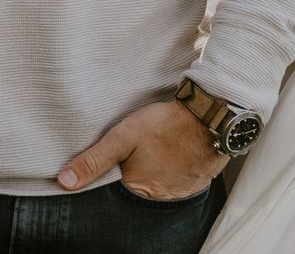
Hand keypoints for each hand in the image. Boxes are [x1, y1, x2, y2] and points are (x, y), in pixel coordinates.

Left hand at [57, 101, 227, 199]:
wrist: (210, 115)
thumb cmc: (166, 124)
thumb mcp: (124, 136)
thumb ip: (95, 159)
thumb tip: (64, 182)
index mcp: (138, 189)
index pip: (117, 192)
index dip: (114, 178)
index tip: (120, 161)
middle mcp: (160, 197)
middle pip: (140, 192)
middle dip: (137, 177)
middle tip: (143, 154)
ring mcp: (182, 191)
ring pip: (161, 186)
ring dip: (158, 174)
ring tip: (159, 152)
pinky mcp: (198, 181)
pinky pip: (181, 182)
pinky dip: (176, 172)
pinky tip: (175, 154)